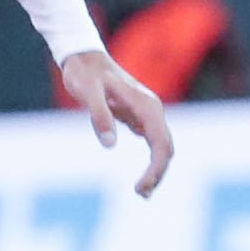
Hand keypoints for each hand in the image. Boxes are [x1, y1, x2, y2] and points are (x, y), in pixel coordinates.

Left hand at [59, 49, 173, 196]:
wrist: (83, 56)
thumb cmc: (84, 72)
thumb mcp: (87, 92)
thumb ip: (99, 115)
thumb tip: (110, 145)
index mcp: (146, 105)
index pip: (161, 143)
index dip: (155, 168)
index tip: (140, 186)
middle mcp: (152, 109)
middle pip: (166, 148)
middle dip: (157, 173)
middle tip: (140, 194)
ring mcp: (147, 113)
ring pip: (162, 147)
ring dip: (156, 170)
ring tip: (142, 192)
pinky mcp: (138, 116)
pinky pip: (152, 143)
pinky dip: (151, 162)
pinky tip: (141, 179)